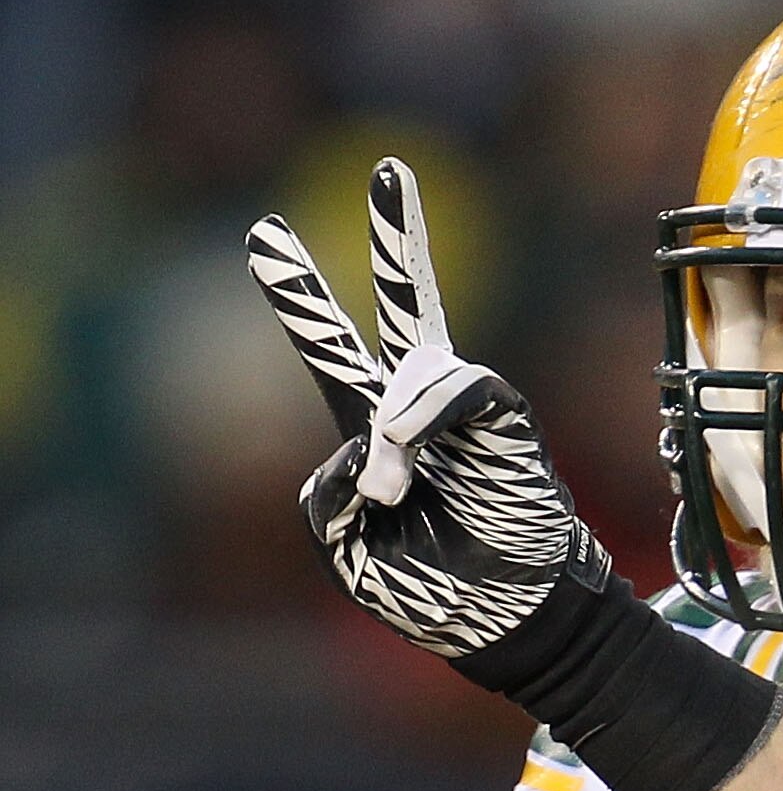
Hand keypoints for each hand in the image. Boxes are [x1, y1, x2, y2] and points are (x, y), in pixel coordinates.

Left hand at [246, 158, 602, 654]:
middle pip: (402, 310)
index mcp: (378, 436)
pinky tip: (406, 471)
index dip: (302, 298)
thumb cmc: (436, 596)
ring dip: (392, 435)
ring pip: (414, 364)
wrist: (510, 623)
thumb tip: (367, 441)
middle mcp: (421, 410)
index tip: (263, 235)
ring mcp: (467, 409)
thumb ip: (328, 499)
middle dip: (400, 241)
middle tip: (391, 168)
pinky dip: (422, 425)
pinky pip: (456, 387)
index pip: (335, 356)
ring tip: (389, 497)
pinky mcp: (505, 414)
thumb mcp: (349, 556)